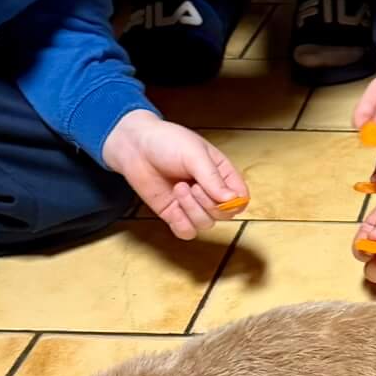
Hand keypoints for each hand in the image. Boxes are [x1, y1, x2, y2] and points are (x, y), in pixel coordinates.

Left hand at [101, 110, 245, 238]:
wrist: (135, 147)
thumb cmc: (168, 142)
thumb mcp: (195, 154)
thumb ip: (213, 178)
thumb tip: (232, 200)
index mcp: (222, 174)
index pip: (241, 199)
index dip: (234, 203)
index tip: (220, 195)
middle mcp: (210, 192)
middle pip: (224, 215)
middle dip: (208, 203)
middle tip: (192, 185)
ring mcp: (192, 205)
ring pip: (206, 224)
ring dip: (192, 209)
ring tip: (178, 187)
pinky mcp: (175, 215)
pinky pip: (187, 232)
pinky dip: (182, 224)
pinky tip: (174, 208)